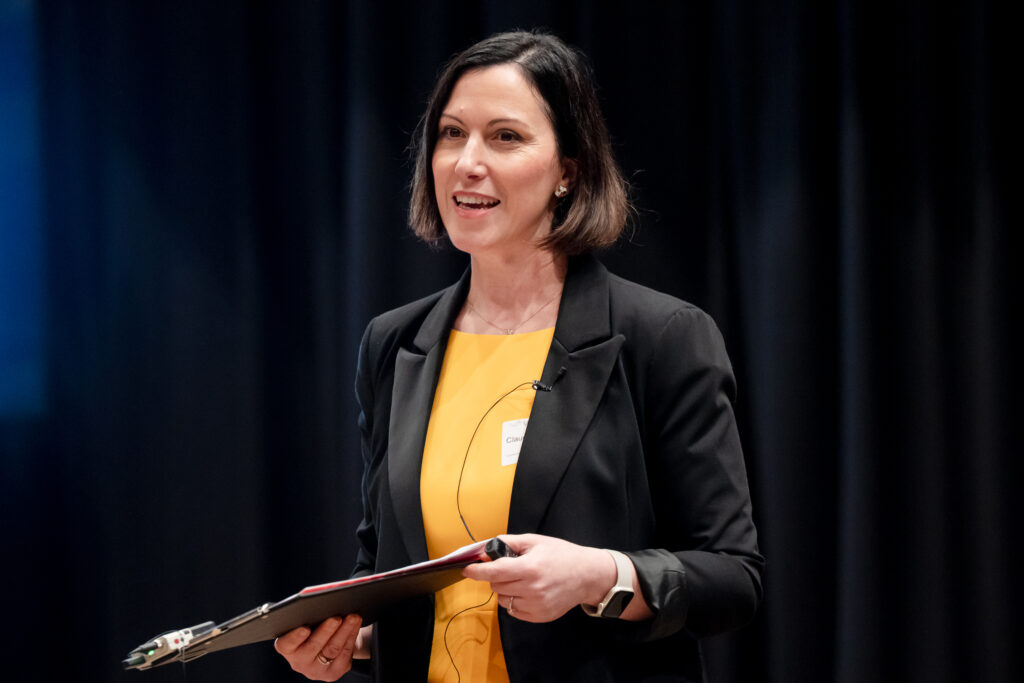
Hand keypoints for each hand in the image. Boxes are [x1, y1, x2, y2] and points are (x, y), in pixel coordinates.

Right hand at [274, 615, 367, 680]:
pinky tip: (355, 625)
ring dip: (344, 631)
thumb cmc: (313, 626)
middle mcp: (299, 662)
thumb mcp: (305, 621)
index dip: (295, 636)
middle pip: (313, 646)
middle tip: (336, 618)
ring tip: (352, 617)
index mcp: (288, 648)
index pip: (286, 644)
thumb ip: (307, 614)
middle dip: (326, 631)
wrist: (326, 643)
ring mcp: (316, 670)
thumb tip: (322, 599)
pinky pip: (345, 654)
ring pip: (332, 649)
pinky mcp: (334, 672)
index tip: (305, 628)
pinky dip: (352, 636)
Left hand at [461, 534, 616, 622]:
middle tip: (511, 568)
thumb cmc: (561, 555)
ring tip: (522, 580)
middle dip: (496, 576)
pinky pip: (513, 611)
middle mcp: (532, 589)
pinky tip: (529, 591)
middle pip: (496, 586)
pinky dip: (515, 601)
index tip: (467, 569)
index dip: (476, 571)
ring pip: (502, 600)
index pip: (494, 572)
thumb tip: (483, 549)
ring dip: (505, 589)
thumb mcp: (535, 541)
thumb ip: (507, 543)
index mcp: (530, 568)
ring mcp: (536, 605)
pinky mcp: (539, 617)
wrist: (587, 575)